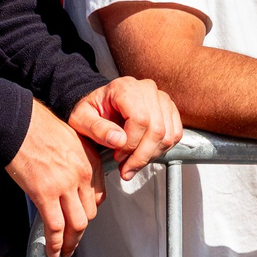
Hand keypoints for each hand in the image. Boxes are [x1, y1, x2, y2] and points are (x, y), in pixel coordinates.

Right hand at [5, 98, 102, 256]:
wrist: (17, 122)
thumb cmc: (37, 127)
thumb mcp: (69, 140)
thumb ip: (76, 162)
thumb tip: (69, 181)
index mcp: (90, 161)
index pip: (98, 196)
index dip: (88, 212)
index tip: (80, 218)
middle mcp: (82, 175)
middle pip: (88, 214)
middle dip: (80, 231)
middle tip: (73, 240)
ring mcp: (65, 185)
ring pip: (76, 224)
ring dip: (71, 243)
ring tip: (64, 252)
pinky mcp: (44, 193)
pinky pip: (55, 226)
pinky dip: (55, 243)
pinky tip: (51, 251)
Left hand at [65, 75, 182, 182]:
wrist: (100, 104)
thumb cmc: (91, 110)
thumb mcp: (81, 119)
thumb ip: (96, 129)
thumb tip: (119, 140)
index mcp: (124, 88)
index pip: (140, 119)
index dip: (131, 144)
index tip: (118, 157)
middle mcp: (146, 89)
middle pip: (156, 129)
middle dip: (141, 156)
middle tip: (126, 168)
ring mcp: (160, 98)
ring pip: (167, 135)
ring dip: (151, 156)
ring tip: (133, 163)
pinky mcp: (169, 109)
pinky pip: (175, 134)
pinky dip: (162, 150)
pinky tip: (145, 154)